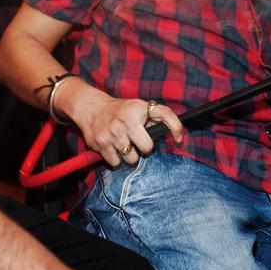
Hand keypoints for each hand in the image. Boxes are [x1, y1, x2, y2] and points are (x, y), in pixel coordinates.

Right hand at [70, 91, 185, 167]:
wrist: (91, 108)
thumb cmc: (121, 110)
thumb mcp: (139, 106)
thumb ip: (157, 118)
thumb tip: (176, 135)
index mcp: (139, 109)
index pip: (165, 115)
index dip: (176, 128)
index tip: (179, 140)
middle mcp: (126, 120)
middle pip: (147, 148)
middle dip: (144, 148)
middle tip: (137, 142)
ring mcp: (113, 133)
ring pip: (132, 159)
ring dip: (130, 155)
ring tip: (124, 145)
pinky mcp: (101, 144)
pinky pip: (116, 163)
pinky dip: (117, 160)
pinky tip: (114, 149)